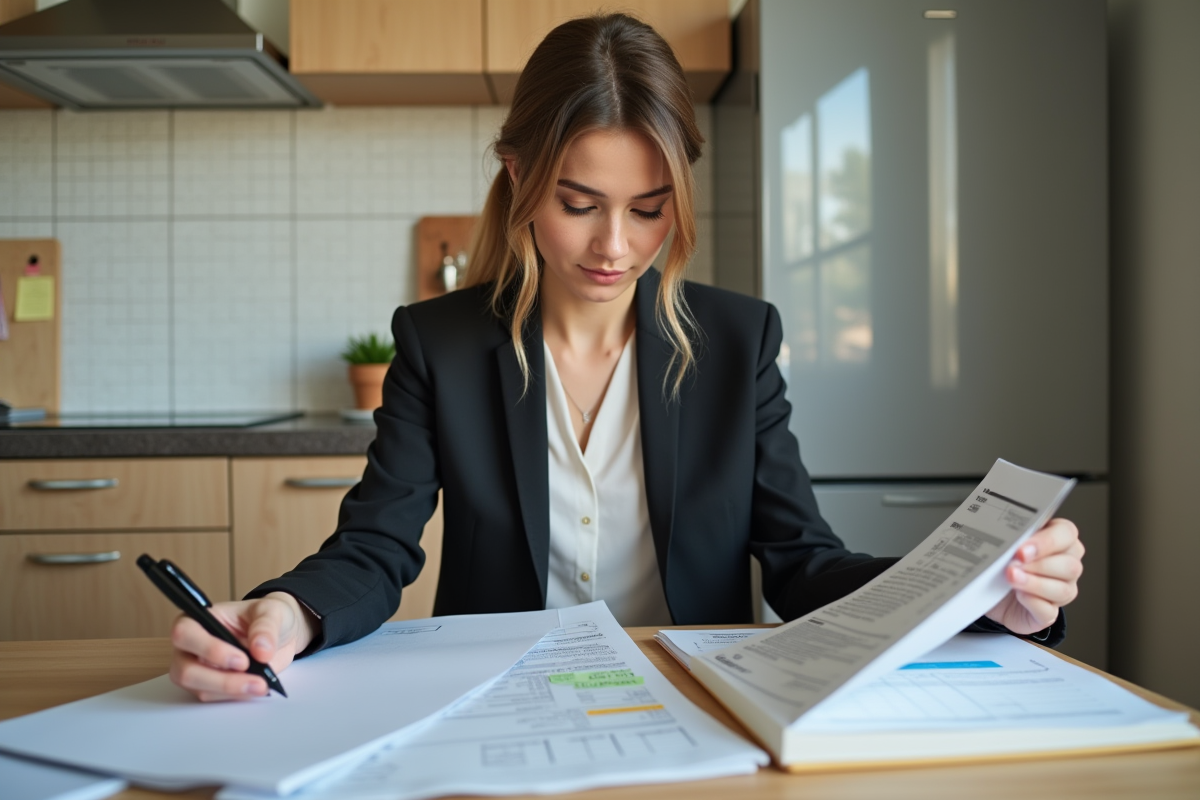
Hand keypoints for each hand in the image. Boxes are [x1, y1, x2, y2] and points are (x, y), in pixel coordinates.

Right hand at [169, 592, 317, 701]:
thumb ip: (265, 627)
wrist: (281, 633)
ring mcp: (197, 668)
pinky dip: (236, 696)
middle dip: (222, 680)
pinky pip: (214, 698)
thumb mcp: (272, 611)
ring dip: (231, 691)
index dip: (210, 650)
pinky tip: (255, 688)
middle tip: (255, 680)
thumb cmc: (267, 616)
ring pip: (199, 689)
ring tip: (261, 685)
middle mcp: (191, 645)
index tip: (242, 660)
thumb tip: (261, 650)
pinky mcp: (208, 686)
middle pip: (187, 670)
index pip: (185, 634)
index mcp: (199, 618)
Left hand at [985, 518, 1083, 635]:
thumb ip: (1011, 535)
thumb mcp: (1005, 543)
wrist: (988, 590)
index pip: (1066, 534)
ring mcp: (1062, 591)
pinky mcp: (1048, 613)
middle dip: (1040, 564)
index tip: (1022, 548)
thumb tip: (1006, 535)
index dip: (1046, 541)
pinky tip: (1019, 595)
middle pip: (1070, 565)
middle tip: (1014, 563)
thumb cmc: (1002, 561)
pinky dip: (1033, 602)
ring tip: (1011, 577)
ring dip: (1035, 583)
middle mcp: (1067, 565)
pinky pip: (1049, 611)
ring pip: (1063, 590)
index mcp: (1060, 540)